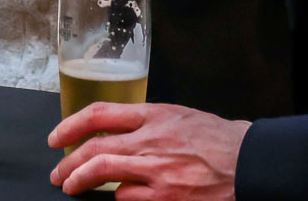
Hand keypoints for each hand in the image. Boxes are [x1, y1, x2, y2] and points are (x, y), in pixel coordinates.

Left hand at [47, 103, 249, 198]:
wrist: (251, 161)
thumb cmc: (218, 140)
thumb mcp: (179, 117)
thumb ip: (145, 122)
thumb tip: (112, 134)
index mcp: (154, 114)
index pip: (99, 114)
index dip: (70, 125)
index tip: (56, 138)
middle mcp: (151, 139)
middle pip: (94, 147)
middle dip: (68, 161)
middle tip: (58, 173)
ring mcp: (157, 170)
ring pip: (102, 172)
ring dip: (79, 179)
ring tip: (70, 186)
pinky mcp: (167, 197)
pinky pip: (127, 198)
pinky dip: (117, 197)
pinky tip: (116, 197)